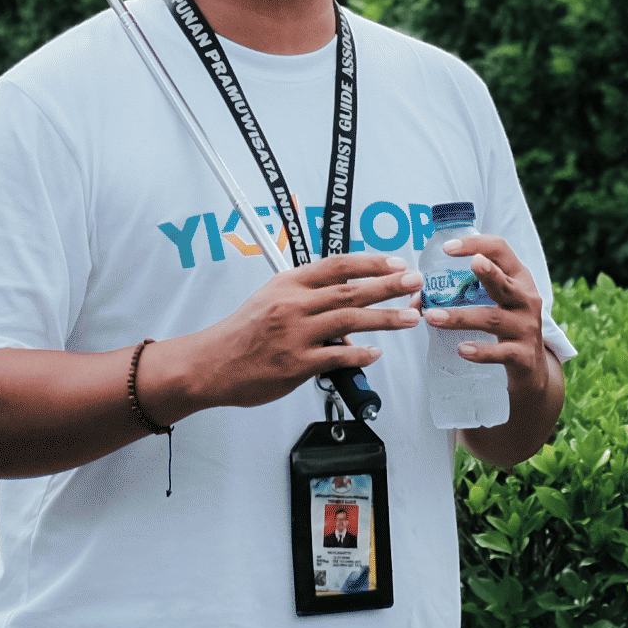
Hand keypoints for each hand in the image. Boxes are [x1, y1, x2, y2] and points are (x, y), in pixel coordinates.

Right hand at [147, 251, 420, 419]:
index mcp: (288, 284)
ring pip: (349, 322)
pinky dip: (360, 355)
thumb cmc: (242, 333)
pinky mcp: (296, 364)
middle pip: (350, 291)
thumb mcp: (270, 300)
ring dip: (384, 318)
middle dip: (388, 285)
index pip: (337, 265)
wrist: (212, 362)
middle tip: (414, 282)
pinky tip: (376, 353)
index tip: (395, 263)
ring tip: (409, 316)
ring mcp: (295, 335)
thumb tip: (343, 312)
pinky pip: (337, 358)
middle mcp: (293, 305)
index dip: (370, 263)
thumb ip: (308, 300)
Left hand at [428, 231, 551, 407]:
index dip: (477, 244)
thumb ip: (465, 291)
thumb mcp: (495, 300)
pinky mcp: (524, 355)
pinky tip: (462, 349)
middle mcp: (526, 299)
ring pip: (492, 319)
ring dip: (460, 317)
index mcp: (518, 278)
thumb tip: (415, 298)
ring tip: (432, 317)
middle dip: (489, 273)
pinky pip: (501, 352)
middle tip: (472, 262)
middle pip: (505, 283)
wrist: (531, 365)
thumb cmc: (505, 322)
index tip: (447, 247)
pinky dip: (481, 351)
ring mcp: (527, 327)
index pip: (501, 250)